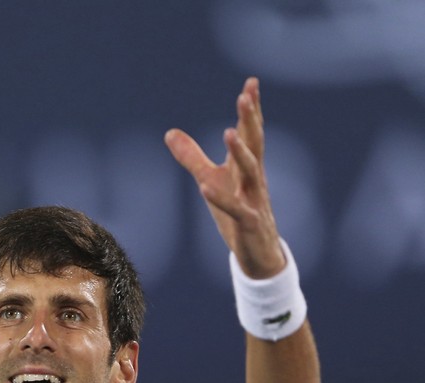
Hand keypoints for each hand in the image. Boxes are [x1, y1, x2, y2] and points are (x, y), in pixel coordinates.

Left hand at [164, 77, 284, 278]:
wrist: (259, 254)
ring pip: (251, 173)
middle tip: (246, 96)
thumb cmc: (237, 214)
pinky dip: (221, 198)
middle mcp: (254, 180)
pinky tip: (205, 187)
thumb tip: (170, 132)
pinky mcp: (248, 224)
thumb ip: (192, 157)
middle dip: (250, 121)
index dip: (251, 110)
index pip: (250, 133)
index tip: (251, 83)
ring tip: (229, 132)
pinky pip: (235, 210)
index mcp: (246, 168)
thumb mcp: (211, 181)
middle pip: (254, 145)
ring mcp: (254, 201)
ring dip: (240, 152)